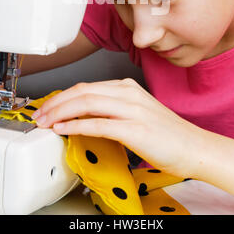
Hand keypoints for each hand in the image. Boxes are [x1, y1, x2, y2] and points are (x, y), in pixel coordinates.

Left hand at [32, 78, 203, 177]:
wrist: (195, 147)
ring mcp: (132, 109)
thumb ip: (113, 109)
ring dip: (60, 112)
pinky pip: (98, 124)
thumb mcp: (137, 111)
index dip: (62, 96)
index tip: (48, 107)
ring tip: (45, 122)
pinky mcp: (135, 128)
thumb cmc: (167, 134)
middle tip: (39, 115)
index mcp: (127, 87)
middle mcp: (128, 93)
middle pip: (82, 91)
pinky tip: (64, 129)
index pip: (86, 86)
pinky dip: (76, 125)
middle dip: (55, 102)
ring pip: (86, 102)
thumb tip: (84, 115)